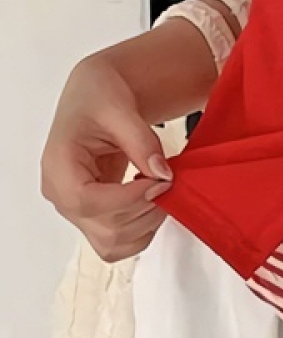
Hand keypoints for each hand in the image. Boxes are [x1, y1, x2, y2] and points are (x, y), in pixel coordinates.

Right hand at [41, 54, 173, 262]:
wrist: (97, 94)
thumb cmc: (99, 94)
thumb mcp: (120, 107)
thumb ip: (141, 141)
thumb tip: (162, 174)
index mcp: (58, 165)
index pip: (87, 202)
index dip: (129, 198)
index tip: (160, 180)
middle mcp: (61, 194)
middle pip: (104, 228)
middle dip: (146, 208)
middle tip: (168, 180)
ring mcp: (76, 208)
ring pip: (112, 243)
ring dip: (147, 222)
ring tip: (161, 188)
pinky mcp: (94, 213)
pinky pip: (118, 241)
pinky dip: (142, 229)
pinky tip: (152, 199)